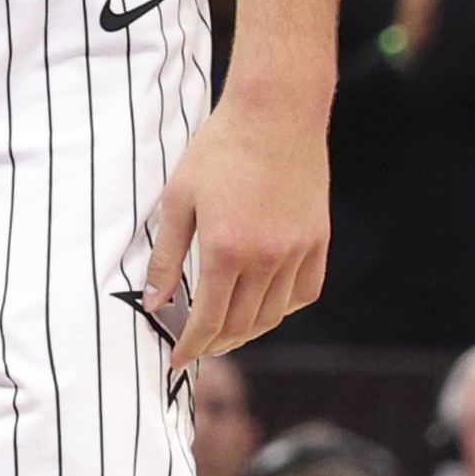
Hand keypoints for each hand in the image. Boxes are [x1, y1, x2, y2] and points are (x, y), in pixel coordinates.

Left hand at [144, 89, 327, 368]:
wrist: (275, 115)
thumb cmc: (217, 151)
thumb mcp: (177, 200)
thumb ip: (167, 258)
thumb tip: (155, 304)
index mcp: (226, 250)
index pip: (209, 321)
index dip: (191, 346)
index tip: (176, 360)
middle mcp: (267, 259)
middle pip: (243, 325)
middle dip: (216, 343)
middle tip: (195, 348)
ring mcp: (298, 252)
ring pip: (274, 314)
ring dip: (247, 331)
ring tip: (224, 333)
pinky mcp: (318, 241)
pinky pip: (303, 293)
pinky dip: (282, 308)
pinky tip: (263, 307)